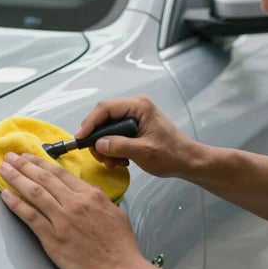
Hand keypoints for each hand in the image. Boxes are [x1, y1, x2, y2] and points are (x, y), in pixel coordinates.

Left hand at [0, 152, 142, 268]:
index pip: (60, 173)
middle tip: (9, 157)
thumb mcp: (115, 212)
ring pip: (34, 192)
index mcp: (90, 195)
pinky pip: (30, 216)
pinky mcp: (52, 238)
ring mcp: (61, 219)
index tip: (28, 156)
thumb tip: (89, 190)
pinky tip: (5, 195)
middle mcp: (74, 202)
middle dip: (24, 165)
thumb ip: (99, 199)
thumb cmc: (121, 246)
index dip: (41, 163)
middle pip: (44, 178)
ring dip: (16, 178)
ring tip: (3, 168)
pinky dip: (16, 204)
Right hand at [75, 95, 199, 177]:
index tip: (80, 139)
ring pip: (106, 129)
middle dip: (97, 139)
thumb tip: (98, 144)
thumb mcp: (144, 152)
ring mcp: (133, 117)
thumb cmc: (171, 155)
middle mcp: (134, 107)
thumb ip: (120, 146)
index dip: (89, 123)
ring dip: (105, 147)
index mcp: (138, 106)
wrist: (187, 161)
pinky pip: (114, 135)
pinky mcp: (133, 127)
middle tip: (99, 157)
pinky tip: (119, 161)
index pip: (105, 109)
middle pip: (103, 118)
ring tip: (112, 162)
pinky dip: (112, 149)